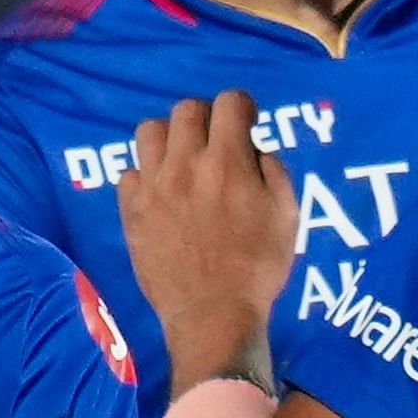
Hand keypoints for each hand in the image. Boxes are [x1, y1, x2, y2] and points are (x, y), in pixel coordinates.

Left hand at [118, 92, 293, 394]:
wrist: (212, 314)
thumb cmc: (258, 267)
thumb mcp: (287, 215)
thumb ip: (273, 170)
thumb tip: (255, 147)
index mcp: (228, 162)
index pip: (230, 102)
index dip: (242, 107)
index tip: (246, 122)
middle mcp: (185, 165)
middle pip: (186, 110)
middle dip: (206, 118)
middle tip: (214, 142)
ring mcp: (153, 187)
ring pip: (149, 131)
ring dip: (169, 139)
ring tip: (181, 161)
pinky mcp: (130, 211)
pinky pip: (129, 173)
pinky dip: (146, 176)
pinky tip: (161, 194)